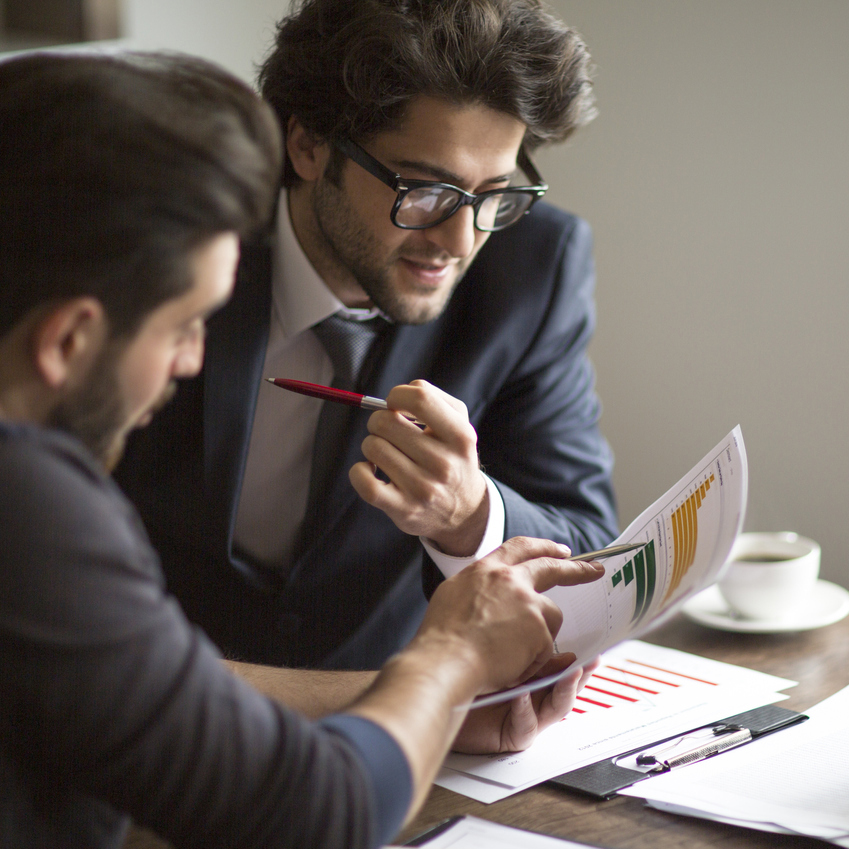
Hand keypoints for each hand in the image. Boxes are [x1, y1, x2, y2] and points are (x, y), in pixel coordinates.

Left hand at [349, 380, 487, 555]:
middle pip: (386, 422)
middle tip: (387, 431)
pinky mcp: (403, 509)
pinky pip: (363, 481)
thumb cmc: (453, 458)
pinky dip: (358, 470)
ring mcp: (423, 489)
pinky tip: (370, 470)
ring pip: (373, 447)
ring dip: (372, 445)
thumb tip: (395, 397)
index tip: (395, 405)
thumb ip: (432, 400)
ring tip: (386, 453)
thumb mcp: (459, 426)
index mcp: (460, 437)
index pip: (420, 398)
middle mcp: (443, 463)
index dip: (397, 395)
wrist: (465, 512)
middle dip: (379, 420)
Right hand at [413, 537, 604, 696]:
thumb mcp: (453, 595)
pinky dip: (534, 659)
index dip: (542, 547)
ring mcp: (527, 602)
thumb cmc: (441, 638)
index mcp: (485, 569)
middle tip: (595, 569)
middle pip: (550, 567)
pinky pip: (546, 647)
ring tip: (510, 653)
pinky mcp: (538, 628)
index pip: (519, 548)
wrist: (445, 661)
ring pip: (550, 616)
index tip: (560, 550)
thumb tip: (489, 591)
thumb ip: (478, 587)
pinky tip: (510, 665)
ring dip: (539, 634)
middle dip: (576, 569)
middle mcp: (509, 579)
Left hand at [452, 657, 600, 753]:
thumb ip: (521, 644)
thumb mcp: (497, 654)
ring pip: (557, 707)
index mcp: (531, 675)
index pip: (559, 666)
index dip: (576, 658)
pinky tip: (522, 695)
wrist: (440, 700)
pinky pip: (526, 724)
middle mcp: (534, 697)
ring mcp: (527, 716)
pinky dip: (525, 708)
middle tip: (591, 661)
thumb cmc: (463, 676)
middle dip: (581, 674)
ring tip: (570, 674)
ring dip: (566, 690)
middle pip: (566, 686)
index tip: (590, 646)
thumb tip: (541, 625)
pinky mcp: (513, 735)